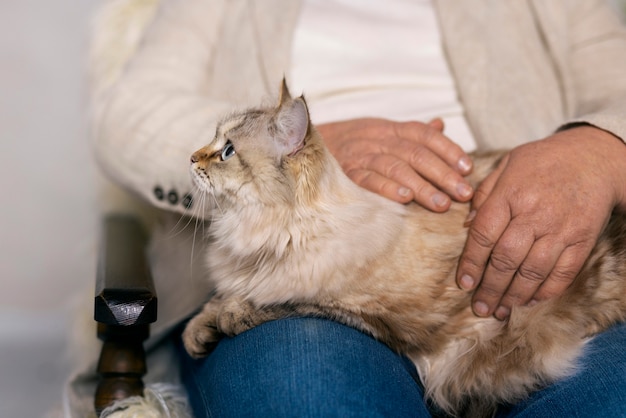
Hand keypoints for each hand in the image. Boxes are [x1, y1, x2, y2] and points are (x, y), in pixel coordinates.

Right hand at [317, 118, 473, 211]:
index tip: (467, 167)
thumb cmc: (350, 143)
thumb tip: (440, 125)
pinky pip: (367, 180)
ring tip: (441, 204)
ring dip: (421, 186)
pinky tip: (404, 199)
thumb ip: (411, 132)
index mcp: (388, 128)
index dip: (448, 149)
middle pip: (415, 153)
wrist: (303, 145)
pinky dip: (386, 188)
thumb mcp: (379, 131)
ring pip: (395, 167)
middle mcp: (376, 139)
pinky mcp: (344, 174)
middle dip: (442, 174)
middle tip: (463, 193)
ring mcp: (359, 155)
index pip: (424, 134)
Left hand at [456, 126, 625, 318]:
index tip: (463, 283)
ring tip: (500, 310)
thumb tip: (466, 225)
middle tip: (479, 307)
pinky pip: (563, 273)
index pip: (483, 235)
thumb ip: (484, 194)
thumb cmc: (543, 160)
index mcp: (510, 194)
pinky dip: (545, 291)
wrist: (594, 156)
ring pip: (533, 271)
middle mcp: (535, 214)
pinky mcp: (582, 240)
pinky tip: (529, 301)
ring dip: (514, 296)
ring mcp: (561, 229)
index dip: (471, 262)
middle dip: (490, 287)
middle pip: (506, 258)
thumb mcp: (507, 164)